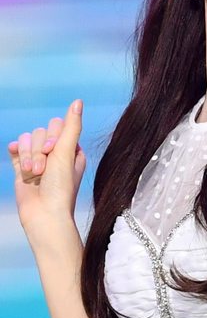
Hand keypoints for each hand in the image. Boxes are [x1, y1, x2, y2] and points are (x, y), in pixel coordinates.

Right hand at [7, 100, 86, 232]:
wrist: (43, 215)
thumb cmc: (60, 187)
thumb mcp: (67, 153)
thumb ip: (71, 126)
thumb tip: (78, 101)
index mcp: (71, 149)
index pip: (57, 125)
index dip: (52, 136)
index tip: (53, 151)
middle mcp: (56, 153)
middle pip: (40, 132)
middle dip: (38, 150)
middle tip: (42, 168)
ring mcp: (39, 160)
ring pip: (27, 140)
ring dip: (28, 156)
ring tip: (33, 173)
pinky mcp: (23, 168)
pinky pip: (16, 150)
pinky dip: (16, 152)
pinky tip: (17, 157)